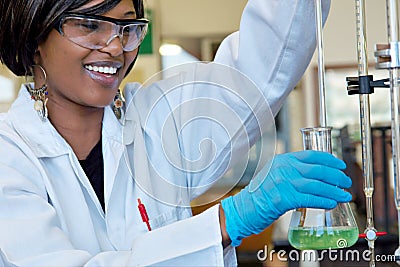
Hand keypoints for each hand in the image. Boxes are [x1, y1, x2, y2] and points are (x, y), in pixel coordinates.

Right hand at [220, 150, 351, 245]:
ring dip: (335, 191)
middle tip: (346, 182)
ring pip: (317, 185)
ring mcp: (284, 183)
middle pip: (318, 170)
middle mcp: (284, 168)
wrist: (244, 208)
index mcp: (283, 160)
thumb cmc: (260, 194)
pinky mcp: (285, 198)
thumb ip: (291, 172)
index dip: (330, 160)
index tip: (340, 165)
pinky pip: (311, 199)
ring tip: (344, 196)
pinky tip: (332, 203)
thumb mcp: (274, 174)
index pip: (312, 155)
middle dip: (337, 176)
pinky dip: (324, 201)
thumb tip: (316, 176)